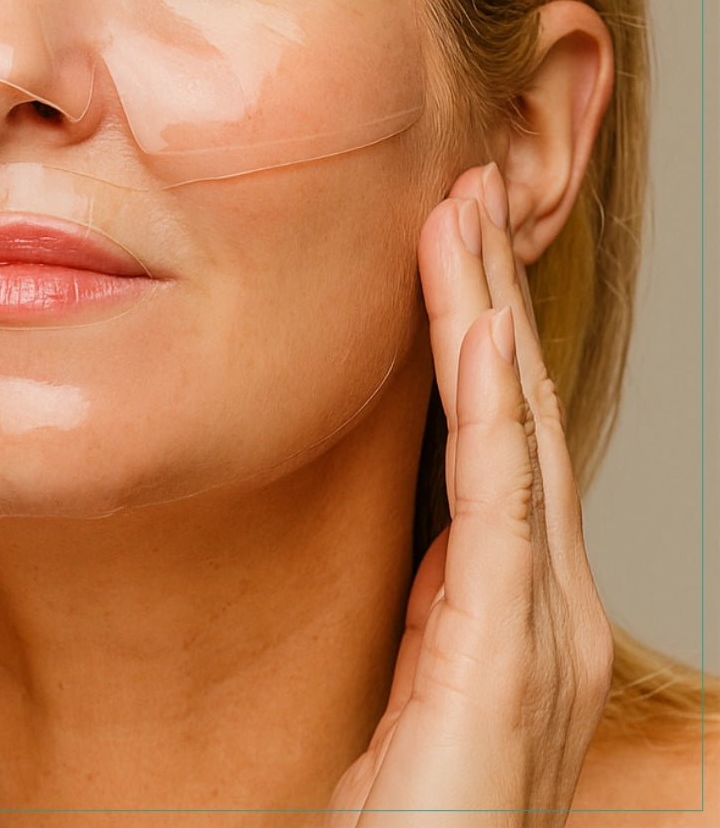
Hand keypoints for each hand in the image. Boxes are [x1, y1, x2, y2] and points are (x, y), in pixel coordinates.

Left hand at [326, 163, 612, 825]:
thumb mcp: (422, 665)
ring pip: (516, 422)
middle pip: (523, 408)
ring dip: (485, 309)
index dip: (480, 334)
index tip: (449, 247)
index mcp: (522, 598)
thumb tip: (425, 525)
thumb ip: (436, 591)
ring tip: (464, 214)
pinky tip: (475, 319)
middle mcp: (551, 597)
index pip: (505, 434)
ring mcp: (542, 616)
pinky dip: (492, 392)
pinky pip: (499, 485)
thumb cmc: (407, 799)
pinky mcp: (509, 638)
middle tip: (466, 191)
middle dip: (490, 294)